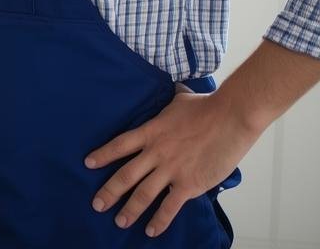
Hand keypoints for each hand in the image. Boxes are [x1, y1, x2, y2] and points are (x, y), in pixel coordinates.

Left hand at [85, 90, 260, 236]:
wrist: (231, 117)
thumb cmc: (207, 106)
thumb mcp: (180, 99)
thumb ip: (169, 100)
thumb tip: (172, 87)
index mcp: (151, 132)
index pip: (119, 145)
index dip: (102, 155)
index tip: (88, 164)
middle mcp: (156, 153)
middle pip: (125, 175)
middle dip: (109, 192)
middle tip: (96, 205)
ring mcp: (170, 169)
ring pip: (143, 194)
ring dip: (129, 210)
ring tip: (119, 222)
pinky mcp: (188, 184)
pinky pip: (169, 207)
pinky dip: (158, 220)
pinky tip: (151, 231)